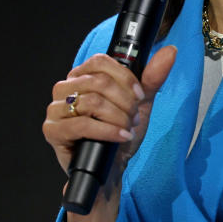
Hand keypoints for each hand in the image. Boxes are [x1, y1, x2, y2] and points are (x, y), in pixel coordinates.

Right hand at [43, 45, 176, 184]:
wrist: (112, 169)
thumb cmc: (120, 135)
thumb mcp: (140, 104)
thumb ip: (152, 78)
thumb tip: (170, 52)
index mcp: (81, 77)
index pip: (100, 62)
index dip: (125, 78)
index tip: (139, 95)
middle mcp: (64, 89)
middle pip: (98, 82)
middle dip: (124, 102)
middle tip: (133, 117)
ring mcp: (55, 110)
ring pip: (92, 102)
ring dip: (117, 117)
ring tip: (126, 129)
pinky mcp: (53, 130)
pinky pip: (82, 124)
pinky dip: (107, 131)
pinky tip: (120, 137)